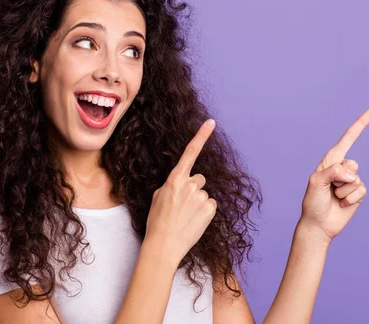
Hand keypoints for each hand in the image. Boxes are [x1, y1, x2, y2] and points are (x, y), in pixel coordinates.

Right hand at [144, 119, 217, 266]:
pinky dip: (204, 212)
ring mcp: (201, 197)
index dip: (201, 136)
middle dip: (193, 188)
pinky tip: (194, 221)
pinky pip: (210, 205)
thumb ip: (172, 185)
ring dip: (198, 203)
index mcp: (174, 179)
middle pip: (199, 179)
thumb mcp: (158, 197)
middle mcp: (190, 185)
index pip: (190, 152)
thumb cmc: (157, 221)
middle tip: (182, 205)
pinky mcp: (210, 209)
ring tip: (186, 216)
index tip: (211, 122)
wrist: (163, 245)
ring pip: (204, 194)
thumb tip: (183, 184)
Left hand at [299, 108, 368, 243]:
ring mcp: (350, 181)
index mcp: (329, 162)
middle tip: (329, 189)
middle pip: (352, 163)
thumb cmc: (313, 203)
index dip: (359, 126)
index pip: (347, 140)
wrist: (319, 225)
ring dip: (344, 191)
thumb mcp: (316, 183)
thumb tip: (352, 172)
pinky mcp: (358, 194)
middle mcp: (341, 168)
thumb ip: (332, 171)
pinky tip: (342, 205)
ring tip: (334, 198)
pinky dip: (351, 199)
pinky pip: (361, 191)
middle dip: (341, 178)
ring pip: (357, 179)